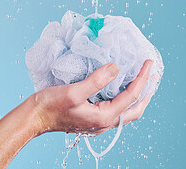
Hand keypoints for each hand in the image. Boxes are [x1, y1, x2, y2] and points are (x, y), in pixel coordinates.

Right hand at [33, 60, 152, 135]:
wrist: (35, 118)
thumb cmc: (50, 106)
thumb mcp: (73, 91)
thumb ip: (97, 80)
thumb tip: (116, 68)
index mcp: (103, 117)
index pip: (131, 96)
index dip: (142, 78)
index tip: (148, 63)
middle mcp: (104, 123)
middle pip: (135, 109)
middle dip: (146, 91)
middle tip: (151, 74)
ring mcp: (98, 122)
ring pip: (126, 111)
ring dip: (136, 96)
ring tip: (140, 80)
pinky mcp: (92, 118)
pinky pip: (115, 109)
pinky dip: (123, 98)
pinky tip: (119, 87)